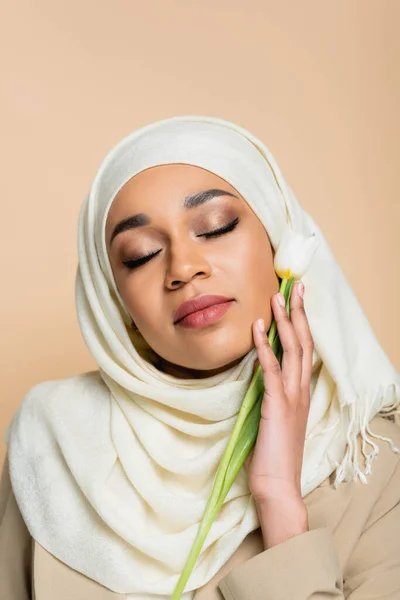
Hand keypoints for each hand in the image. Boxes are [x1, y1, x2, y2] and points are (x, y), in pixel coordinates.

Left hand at [244, 282, 313, 505]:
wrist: (277, 484)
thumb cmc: (273, 454)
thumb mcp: (274, 418)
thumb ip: (271, 395)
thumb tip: (259, 375)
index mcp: (301, 392)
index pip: (304, 350)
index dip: (301, 324)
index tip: (296, 302)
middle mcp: (301, 390)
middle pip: (303, 342)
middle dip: (298, 313)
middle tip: (294, 287)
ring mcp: (291, 396)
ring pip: (292, 350)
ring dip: (284, 321)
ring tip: (276, 297)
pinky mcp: (277, 404)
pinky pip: (271, 369)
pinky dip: (262, 346)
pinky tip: (255, 328)